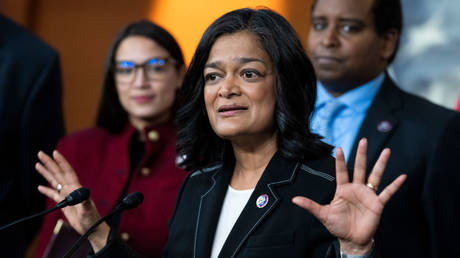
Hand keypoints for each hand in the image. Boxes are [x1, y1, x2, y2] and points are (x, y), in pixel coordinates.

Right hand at [36, 150, 109, 250]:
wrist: (92, 228)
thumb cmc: (92, 219)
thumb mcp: (87, 210)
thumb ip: (84, 202)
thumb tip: (81, 193)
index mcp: (76, 188)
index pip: (67, 171)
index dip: (61, 162)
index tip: (55, 152)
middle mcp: (71, 190)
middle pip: (58, 173)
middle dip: (50, 163)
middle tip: (40, 153)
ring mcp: (67, 196)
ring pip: (54, 182)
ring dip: (46, 173)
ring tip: (37, 165)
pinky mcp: (64, 204)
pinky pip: (54, 195)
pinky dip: (47, 190)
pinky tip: (40, 187)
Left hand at [292, 138, 405, 254]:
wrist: (352, 239)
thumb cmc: (338, 226)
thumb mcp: (323, 214)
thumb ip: (310, 205)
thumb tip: (294, 199)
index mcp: (343, 189)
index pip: (342, 171)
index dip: (341, 161)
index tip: (339, 148)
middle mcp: (356, 189)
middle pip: (360, 168)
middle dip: (361, 154)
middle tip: (363, 140)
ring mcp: (368, 195)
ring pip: (375, 175)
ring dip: (381, 164)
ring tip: (387, 151)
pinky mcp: (377, 204)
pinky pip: (387, 192)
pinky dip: (395, 185)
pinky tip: (402, 176)